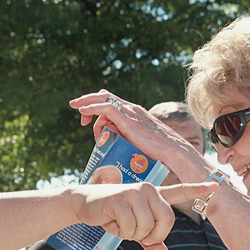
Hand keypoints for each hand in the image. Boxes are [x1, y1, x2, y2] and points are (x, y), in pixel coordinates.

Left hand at [69, 91, 206, 179]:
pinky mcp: (127, 119)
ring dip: (87, 103)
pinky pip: (105, 108)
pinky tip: (83, 112)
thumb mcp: (141, 144)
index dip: (97, 106)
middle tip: (76, 108)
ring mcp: (130, 112)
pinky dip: (92, 108)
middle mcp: (131, 108)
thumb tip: (118, 152)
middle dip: (88, 100)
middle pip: (105, 96)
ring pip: (102, 99)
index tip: (87, 120)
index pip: (112, 101)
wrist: (173, 152)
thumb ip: (129, 142)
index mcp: (134, 112)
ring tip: (77, 110)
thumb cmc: (160, 153)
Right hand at [72, 181, 216, 249]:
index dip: (198, 189)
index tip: (216, 185)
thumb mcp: (134, 230)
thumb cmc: (113, 216)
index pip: (180, 191)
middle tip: (136, 234)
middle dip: (153, 235)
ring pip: (147, 227)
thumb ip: (151, 242)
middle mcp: (148, 190)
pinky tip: (112, 223)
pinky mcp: (121, 198)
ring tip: (121, 225)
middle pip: (167, 221)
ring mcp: (135, 192)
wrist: (85, 204)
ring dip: (133, 235)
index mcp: (155, 195)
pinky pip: (131, 227)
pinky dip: (121, 233)